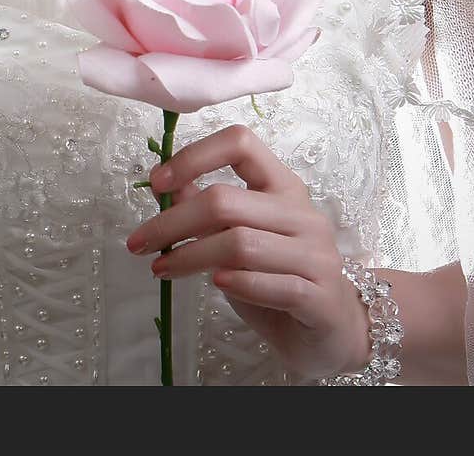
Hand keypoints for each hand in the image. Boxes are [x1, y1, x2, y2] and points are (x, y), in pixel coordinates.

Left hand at [124, 123, 370, 382]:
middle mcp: (301, 212)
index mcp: (282, 185)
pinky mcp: (320, 296)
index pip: (241, 143)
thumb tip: (165, 185)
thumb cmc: (279, 276)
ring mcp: (316, 253)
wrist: (334, 330)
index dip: (195, 156)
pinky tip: (215, 284)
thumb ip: (210, 210)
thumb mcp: (241, 236)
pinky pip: (272, 283)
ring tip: (162, 268)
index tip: (158, 181)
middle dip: (173, 221)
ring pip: (241, 243)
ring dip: (192, 256)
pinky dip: (237, 282)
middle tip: (139, 243)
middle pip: (226, 200)